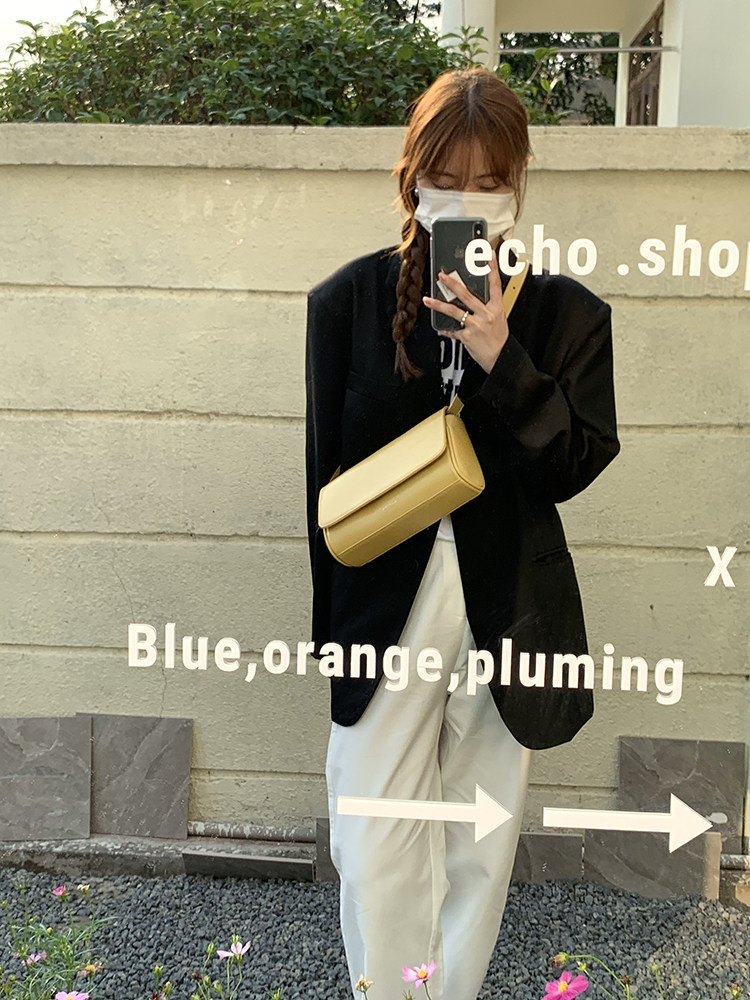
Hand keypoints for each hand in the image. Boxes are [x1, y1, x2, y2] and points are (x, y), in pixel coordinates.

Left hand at [422, 248, 508, 372]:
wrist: (500, 358)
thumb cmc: (499, 338)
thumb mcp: (499, 318)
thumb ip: (488, 307)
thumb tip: (474, 299)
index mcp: (496, 308)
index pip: (495, 284)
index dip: (492, 269)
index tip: (487, 255)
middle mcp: (486, 314)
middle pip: (467, 295)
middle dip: (452, 284)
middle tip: (441, 276)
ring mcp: (476, 325)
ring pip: (454, 311)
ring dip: (438, 305)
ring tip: (428, 300)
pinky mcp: (467, 337)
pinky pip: (452, 331)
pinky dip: (445, 330)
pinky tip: (440, 328)